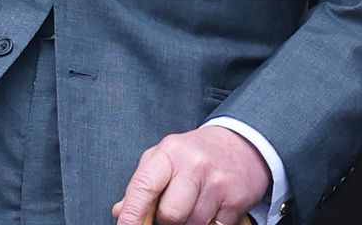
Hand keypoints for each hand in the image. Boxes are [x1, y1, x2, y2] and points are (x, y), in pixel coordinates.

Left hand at [111, 127, 269, 224]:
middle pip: (170, 214)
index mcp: (169, 153)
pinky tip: (209, 208)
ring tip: (191, 204)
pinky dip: (207, 224)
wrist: (241, 145)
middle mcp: (194, 166)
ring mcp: (218, 184)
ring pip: (192, 224)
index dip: (132, 213)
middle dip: (165, 220)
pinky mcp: (237, 201)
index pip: (144, 187)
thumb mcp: (163, 159)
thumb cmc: (193, 154)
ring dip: (187, 223)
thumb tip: (120, 212)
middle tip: (170, 211)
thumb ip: (142, 184)